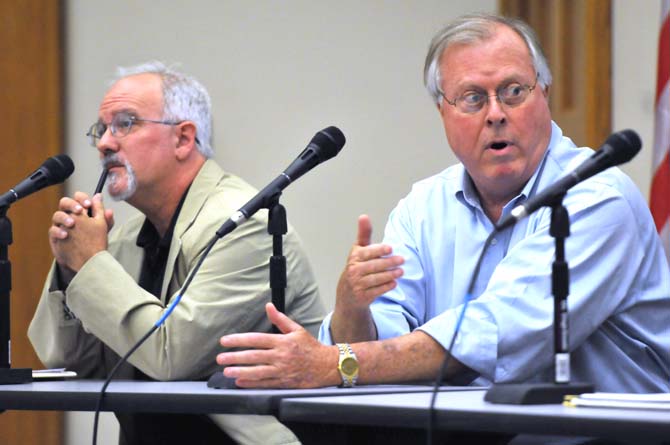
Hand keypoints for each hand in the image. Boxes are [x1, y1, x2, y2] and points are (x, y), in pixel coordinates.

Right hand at [48, 192, 113, 271]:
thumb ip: (103, 215)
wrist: (86, 259)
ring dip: (64, 217)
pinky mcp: (56, 236)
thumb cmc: (94, 240)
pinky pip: (52, 230)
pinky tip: (65, 235)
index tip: (89, 204)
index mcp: (81, 211)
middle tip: (79, 210)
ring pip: (57, 215)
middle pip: (65, 203)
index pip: (79, 199)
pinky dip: (58, 231)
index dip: (82, 198)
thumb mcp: (102, 228)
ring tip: (72, 223)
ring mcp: (61, 225)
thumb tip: (100, 197)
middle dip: (71, 204)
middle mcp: (70, 216)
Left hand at [216, 303, 339, 387]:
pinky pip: (265, 384)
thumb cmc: (311, 347)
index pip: (256, 339)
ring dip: (240, 372)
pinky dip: (252, 384)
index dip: (239, 340)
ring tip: (227, 372)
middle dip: (235, 357)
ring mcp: (282, 371)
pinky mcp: (285, 383)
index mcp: (282, 341)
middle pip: (254, 356)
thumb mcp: (297, 329)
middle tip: (220, 358)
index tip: (225, 341)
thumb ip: (280, 319)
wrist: (328, 365)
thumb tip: (268, 306)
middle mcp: (281, 356)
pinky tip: (240, 383)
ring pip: (257, 372)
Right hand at [335, 215, 403, 311]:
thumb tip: (364, 216)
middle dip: (389, 263)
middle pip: (373, 266)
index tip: (390, 248)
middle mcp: (354, 271)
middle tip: (402, 260)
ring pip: (376, 279)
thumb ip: (364, 234)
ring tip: (401, 271)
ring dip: (390, 275)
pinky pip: (377, 291)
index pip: (367, 253)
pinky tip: (394, 283)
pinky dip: (386, 287)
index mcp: (354, 257)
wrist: (348, 294)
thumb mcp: (358, 250)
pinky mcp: (363, 296)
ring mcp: (357, 285)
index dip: (378, 250)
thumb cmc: (356, 267)